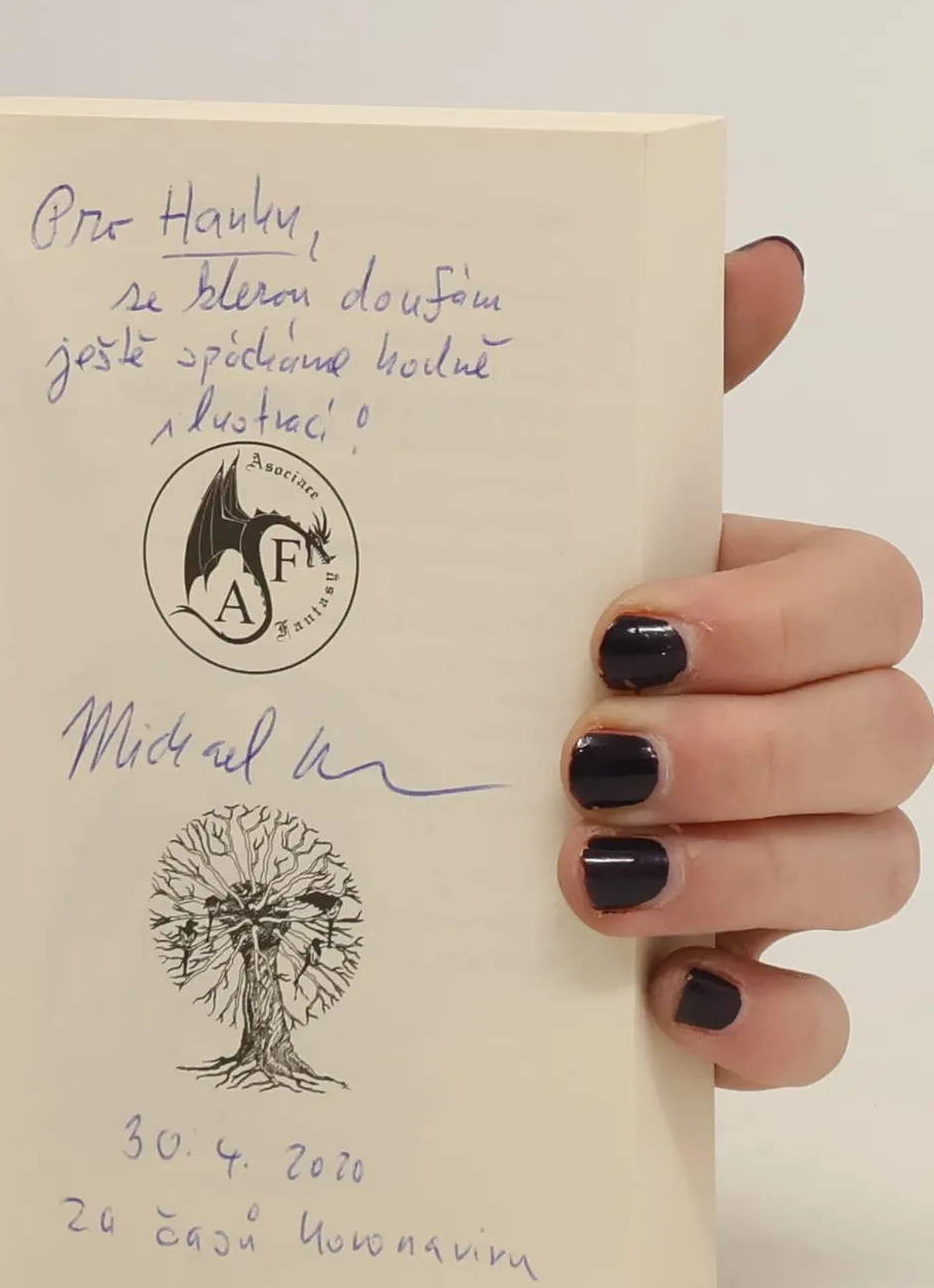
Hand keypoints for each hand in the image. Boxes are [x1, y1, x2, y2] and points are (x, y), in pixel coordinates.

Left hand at [560, 237, 931, 1087]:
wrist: (402, 813)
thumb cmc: (496, 653)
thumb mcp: (551, 525)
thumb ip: (662, 394)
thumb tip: (768, 260)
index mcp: (765, 619)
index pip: (873, 597)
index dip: (776, 619)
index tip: (623, 635)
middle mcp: (800, 742)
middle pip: (890, 737)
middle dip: (751, 751)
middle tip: (596, 762)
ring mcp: (780, 872)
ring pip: (874, 872)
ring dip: (746, 873)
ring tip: (594, 876)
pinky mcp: (737, 989)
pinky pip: (814, 1027)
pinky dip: (762, 1024)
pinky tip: (667, 1002)